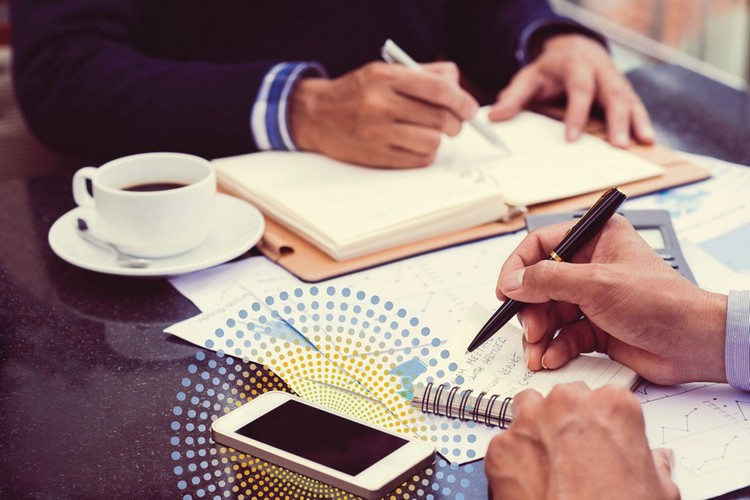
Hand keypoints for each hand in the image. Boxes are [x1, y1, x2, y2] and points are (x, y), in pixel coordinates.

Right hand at [288, 61, 477, 167]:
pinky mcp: (376, 156)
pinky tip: (415, 146)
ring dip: (438, 140)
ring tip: (428, 134)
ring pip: (432, 142)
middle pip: (439, 118)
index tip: (470, 109)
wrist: (316, 114)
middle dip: (455, 123)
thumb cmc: (359, 91)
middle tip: (453, 124)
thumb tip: (459, 90)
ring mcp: (377, 133)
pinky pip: (418, 160)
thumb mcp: (386, 71)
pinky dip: (425, 154)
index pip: (438, 90)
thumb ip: (424, 74)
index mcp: (385, 77)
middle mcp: (380, 104)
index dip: (462, 101)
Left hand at [485, 383, 678, 499]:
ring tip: (550, 464)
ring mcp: (529, 423)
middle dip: (567, 421)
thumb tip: (659, 461)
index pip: (604, 398)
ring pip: (528, 409)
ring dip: (536, 429)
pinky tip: (531, 483)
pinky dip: (513, 460)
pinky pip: (504, 444)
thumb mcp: (658, 490)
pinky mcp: (500, 448)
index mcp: (612, 406)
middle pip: (564, 399)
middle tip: (576, 456)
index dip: (602, 423)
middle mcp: (567, 404)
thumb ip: (655, 464)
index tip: (602, 441)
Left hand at [488, 34, 654, 147]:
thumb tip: (494, 117)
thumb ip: (514, 97)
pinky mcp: (623, 89)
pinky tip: (647, 138)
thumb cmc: (549, 69)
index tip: (572, 138)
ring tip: (642, 142)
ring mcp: (614, 79)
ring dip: (636, 121)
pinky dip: (642, 120)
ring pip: (629, 98)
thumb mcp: (527, 78)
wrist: (571, 48)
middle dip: (617, 119)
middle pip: (612, 93)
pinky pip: (635, 104)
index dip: (577, 112)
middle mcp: (599, 69)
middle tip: (618, 145)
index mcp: (575, 64)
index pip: (579, 87)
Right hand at [496, 215, 727, 384]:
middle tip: (530, 329)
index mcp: (595, 239)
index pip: (540, 244)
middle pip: (539, 284)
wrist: (693, 344)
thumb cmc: (660, 302)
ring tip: (537, 351)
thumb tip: (513, 282)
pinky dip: (555, 347)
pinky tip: (553, 358)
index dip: (517, 268)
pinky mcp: (596, 327)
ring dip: (539, 334)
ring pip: (548, 313)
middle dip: (530, 310)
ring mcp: (592, 298)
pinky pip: (563, 335)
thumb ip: (548, 280)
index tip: (505, 292)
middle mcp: (591, 265)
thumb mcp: (596, 284)